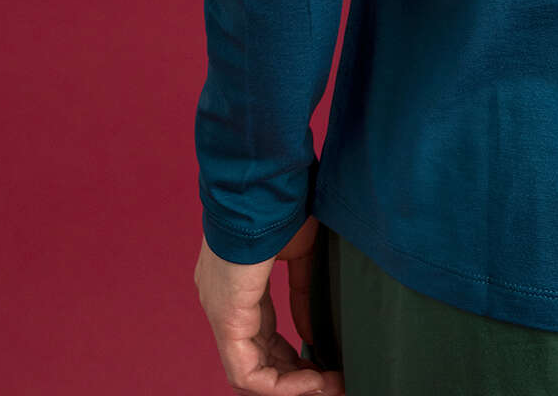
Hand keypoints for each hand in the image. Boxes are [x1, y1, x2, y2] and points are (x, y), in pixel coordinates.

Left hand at [195, 215, 343, 392]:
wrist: (266, 182)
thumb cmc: (284, 202)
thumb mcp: (300, 251)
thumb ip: (303, 293)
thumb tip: (311, 333)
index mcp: (238, 287)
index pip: (262, 339)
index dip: (295, 358)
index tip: (328, 364)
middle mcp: (224, 306)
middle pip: (258, 362)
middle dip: (297, 378)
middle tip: (335, 382)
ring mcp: (221, 314)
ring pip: (251, 374)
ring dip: (293, 386)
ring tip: (330, 385)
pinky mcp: (227, 319)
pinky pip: (247, 373)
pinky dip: (281, 384)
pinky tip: (314, 380)